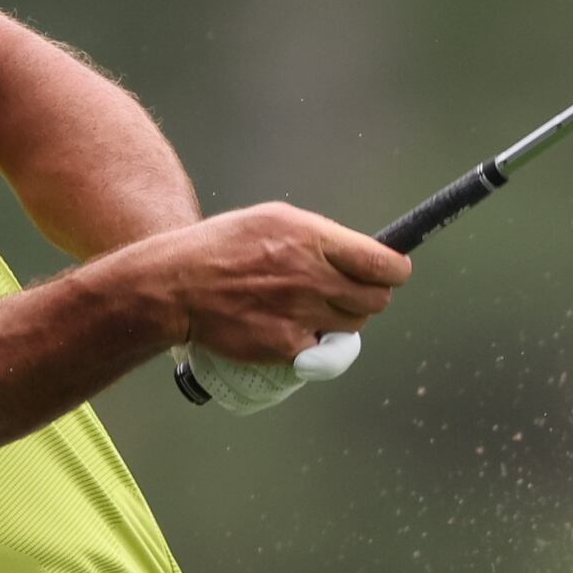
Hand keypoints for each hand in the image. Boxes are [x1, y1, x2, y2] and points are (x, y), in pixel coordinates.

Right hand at [135, 202, 407, 367]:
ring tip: (313, 310)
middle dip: (368, 298)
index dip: (394, 272)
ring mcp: (300, 314)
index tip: (393, 274)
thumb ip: (319, 238)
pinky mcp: (287, 347)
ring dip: (343, 321)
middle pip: (376, 300)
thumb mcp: (273, 220)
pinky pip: (323, 352)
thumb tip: (359, 253)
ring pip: (353, 327)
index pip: (382, 263)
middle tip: (348, 295)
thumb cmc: (223, 249)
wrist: (178, 286)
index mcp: (311, 238)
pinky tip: (291, 330)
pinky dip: (316, 346)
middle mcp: (311, 276)